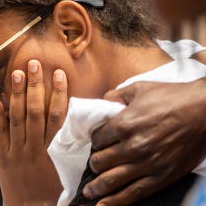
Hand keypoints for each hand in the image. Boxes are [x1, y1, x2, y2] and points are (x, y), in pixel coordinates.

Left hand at [0, 59, 68, 204]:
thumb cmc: (56, 192)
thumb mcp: (71, 170)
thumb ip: (75, 148)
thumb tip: (84, 126)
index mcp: (55, 149)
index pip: (57, 116)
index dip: (58, 93)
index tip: (59, 74)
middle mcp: (35, 147)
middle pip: (35, 110)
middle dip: (35, 86)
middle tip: (35, 64)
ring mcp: (17, 150)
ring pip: (17, 117)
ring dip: (16, 93)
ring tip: (17, 73)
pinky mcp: (4, 157)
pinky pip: (0, 133)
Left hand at [84, 78, 205, 204]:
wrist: (204, 110)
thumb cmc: (172, 97)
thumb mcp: (138, 89)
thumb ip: (116, 96)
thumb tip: (103, 103)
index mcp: (123, 124)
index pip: (97, 140)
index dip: (95, 142)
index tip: (97, 144)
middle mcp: (132, 146)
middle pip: (101, 161)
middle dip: (94, 164)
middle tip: (93, 166)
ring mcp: (147, 163)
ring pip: (113, 180)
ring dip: (97, 188)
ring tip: (89, 193)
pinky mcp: (162, 176)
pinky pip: (135, 192)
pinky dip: (117, 201)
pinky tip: (104, 205)